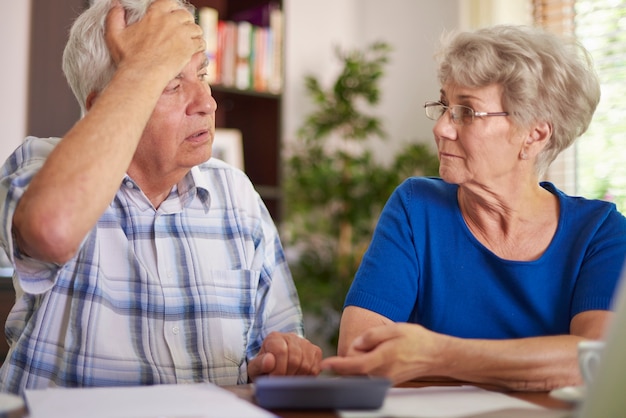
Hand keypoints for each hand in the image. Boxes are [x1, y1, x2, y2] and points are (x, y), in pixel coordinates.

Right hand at [105, 0, 204, 78]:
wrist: (143, 74)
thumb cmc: (128, 57)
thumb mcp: (115, 34)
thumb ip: (115, 16)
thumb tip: (116, 4)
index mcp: (155, 14)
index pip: (170, 2)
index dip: (173, 9)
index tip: (172, 17)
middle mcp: (171, 21)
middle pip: (186, 15)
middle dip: (185, 22)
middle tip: (182, 32)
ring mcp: (182, 34)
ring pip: (196, 28)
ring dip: (194, 34)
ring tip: (189, 41)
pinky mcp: (189, 48)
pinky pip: (201, 42)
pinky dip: (199, 46)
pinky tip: (194, 51)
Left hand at [247, 332, 322, 380]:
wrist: (275, 367)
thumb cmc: (263, 369)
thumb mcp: (254, 368)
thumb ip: (258, 365)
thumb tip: (269, 360)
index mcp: (274, 338)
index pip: (281, 351)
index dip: (277, 370)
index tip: (273, 380)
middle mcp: (291, 337)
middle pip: (295, 359)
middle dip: (287, 376)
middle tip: (280, 383)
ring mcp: (305, 343)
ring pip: (305, 364)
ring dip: (296, 378)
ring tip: (287, 381)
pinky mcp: (315, 351)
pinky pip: (314, 368)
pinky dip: (305, 377)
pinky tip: (296, 378)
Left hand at [321, 323, 442, 383]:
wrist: (435, 355)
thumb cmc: (416, 340)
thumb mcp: (394, 329)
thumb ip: (373, 335)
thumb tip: (357, 343)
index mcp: (382, 359)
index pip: (354, 365)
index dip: (337, 365)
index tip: (324, 364)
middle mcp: (382, 374)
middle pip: (356, 368)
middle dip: (353, 356)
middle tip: (375, 341)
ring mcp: (385, 379)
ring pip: (364, 371)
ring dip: (364, 359)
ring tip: (386, 346)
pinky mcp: (388, 381)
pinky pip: (372, 372)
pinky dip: (370, 362)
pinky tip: (386, 352)